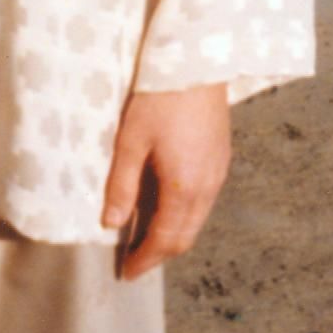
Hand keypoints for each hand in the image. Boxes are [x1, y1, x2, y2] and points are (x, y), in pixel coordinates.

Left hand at [101, 84, 230, 280]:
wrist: (197, 60)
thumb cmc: (160, 97)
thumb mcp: (131, 140)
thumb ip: (121, 184)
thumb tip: (111, 222)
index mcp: (184, 188)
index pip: (165, 240)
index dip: (145, 259)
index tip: (127, 272)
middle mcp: (207, 187)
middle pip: (185, 236)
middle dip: (160, 252)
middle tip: (135, 259)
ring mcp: (218, 171)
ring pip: (197, 219)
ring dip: (174, 233)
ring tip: (146, 234)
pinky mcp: (221, 156)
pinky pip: (204, 199)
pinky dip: (185, 212)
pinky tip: (166, 202)